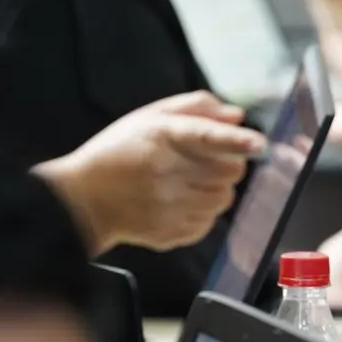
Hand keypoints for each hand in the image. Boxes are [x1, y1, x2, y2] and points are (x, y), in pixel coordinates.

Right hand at [38, 93, 265, 253]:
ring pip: (224, 198)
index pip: (206, 137)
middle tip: (207, 161)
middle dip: (229, 164)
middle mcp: (166, 173)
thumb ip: (195, 109)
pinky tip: (181, 201)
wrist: (83, 200)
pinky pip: (209, 222)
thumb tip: (236, 116)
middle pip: (228, 171)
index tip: (258, 143)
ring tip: (191, 181)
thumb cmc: (117, 152)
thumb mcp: (148, 118)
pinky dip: (204, 211)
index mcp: (161, 138)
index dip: (234, 140)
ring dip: (217, 188)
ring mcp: (169, 207)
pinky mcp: (171, 233)